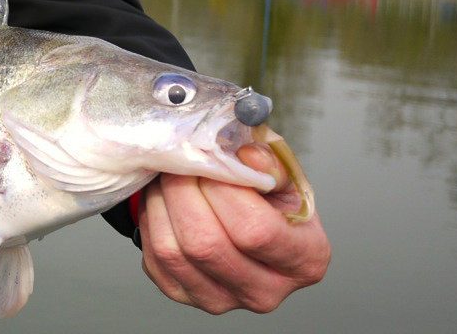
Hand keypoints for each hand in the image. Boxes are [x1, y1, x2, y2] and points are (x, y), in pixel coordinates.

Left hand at [139, 144, 330, 313]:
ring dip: (161, 204)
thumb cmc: (272, 202)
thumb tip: (246, 155)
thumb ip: (270, 164)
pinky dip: (150, 223)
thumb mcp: (284, 177)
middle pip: (206, 244)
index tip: (211, 161)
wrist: (251, 226)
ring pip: (172, 252)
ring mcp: (223, 300)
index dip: (223, 190)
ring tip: (168, 178)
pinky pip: (154, 259)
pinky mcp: (185, 295)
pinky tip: (163, 203)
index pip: (255, 231)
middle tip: (180, 163)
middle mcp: (266, 291)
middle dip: (183, 192)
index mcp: (305, 260)